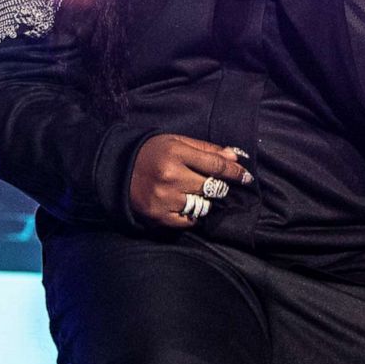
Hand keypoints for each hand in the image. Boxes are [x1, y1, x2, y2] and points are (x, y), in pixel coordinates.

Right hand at [129, 134, 251, 228]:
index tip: (247, 177)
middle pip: (212, 187)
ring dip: (205, 201)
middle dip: (219, 187)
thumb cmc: (152, 153)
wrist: (118, 170)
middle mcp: (171, 176)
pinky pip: (189, 221)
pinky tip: (184, 204)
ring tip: (193, 193)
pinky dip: (192, 214)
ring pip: (203, 206)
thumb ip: (206, 149)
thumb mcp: (176, 142)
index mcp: (176, 154)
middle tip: (216, 185)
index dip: (235, 172)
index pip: (216, 165)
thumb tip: (235, 156)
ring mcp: (165, 198)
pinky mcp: (159, 216)